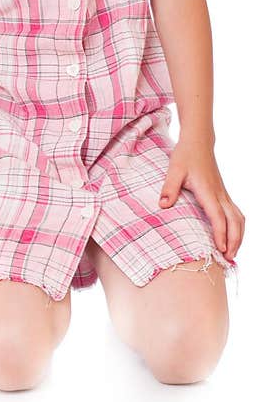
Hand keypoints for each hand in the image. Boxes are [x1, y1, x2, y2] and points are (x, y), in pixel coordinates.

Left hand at [159, 137, 244, 259]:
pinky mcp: (223, 194)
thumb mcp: (174, 170)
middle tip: (228, 259)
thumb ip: (169, 188)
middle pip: (235, 221)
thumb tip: (162, 205)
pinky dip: (238, 227)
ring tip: (232, 253)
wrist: (198, 142)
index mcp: (208, 191)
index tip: (220, 249)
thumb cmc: (185, 156)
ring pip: (239, 218)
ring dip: (239, 236)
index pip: (218, 217)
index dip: (220, 234)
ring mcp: (223, 194)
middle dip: (234, 241)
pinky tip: (232, 237)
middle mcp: (220, 194)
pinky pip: (236, 213)